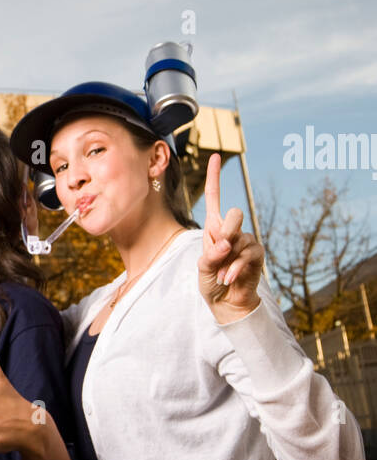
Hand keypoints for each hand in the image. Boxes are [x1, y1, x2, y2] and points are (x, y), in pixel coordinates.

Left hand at [198, 154, 262, 319]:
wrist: (226, 303)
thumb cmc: (211, 283)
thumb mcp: (203, 269)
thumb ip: (211, 255)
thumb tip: (226, 242)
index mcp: (214, 227)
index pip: (215, 197)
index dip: (214, 177)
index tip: (215, 156)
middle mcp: (232, 230)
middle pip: (234, 213)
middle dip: (226, 231)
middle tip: (220, 250)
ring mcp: (246, 241)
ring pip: (240, 238)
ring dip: (227, 260)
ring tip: (221, 276)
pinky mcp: (257, 254)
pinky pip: (248, 254)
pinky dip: (236, 268)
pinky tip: (229, 278)